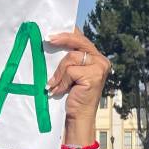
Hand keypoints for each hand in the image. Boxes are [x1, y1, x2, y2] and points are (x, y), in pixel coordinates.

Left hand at [45, 29, 109, 143]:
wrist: (78, 116)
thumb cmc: (72, 95)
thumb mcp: (69, 73)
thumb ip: (68, 59)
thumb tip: (52, 41)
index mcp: (96, 57)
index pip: (81, 39)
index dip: (68, 34)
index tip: (53, 32)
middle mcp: (101, 60)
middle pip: (79, 42)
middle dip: (62, 39)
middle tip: (48, 39)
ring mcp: (99, 67)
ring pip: (71, 57)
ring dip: (59, 72)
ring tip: (53, 84)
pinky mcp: (94, 76)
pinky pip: (70, 70)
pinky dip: (61, 81)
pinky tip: (59, 90)